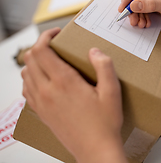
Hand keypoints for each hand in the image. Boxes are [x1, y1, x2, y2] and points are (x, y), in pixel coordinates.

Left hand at [21, 28, 127, 162]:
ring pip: (25, 73)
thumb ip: (104, 67)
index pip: (41, 50)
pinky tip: (44, 80)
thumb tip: (94, 51)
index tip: (57, 33)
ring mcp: (42, 103)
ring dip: (34, 62)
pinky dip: (30, 78)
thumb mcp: (112, 92)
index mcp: (64, 82)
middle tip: (55, 44)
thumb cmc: (104, 123)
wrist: (95, 150)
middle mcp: (48, 91)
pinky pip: (26, 90)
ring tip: (50, 60)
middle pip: (30, 59)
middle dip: (40, 45)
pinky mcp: (41, 113)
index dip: (46, 36)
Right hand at [118, 0, 160, 35]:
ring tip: (141, 25)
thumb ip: (150, 5)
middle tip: (132, 21)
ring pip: (135, 4)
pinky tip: (146, 24)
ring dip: (136, 15)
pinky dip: (142, 17)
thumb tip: (133, 5)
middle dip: (131, 9)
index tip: (124, 9)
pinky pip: (141, 9)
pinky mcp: (152, 2)